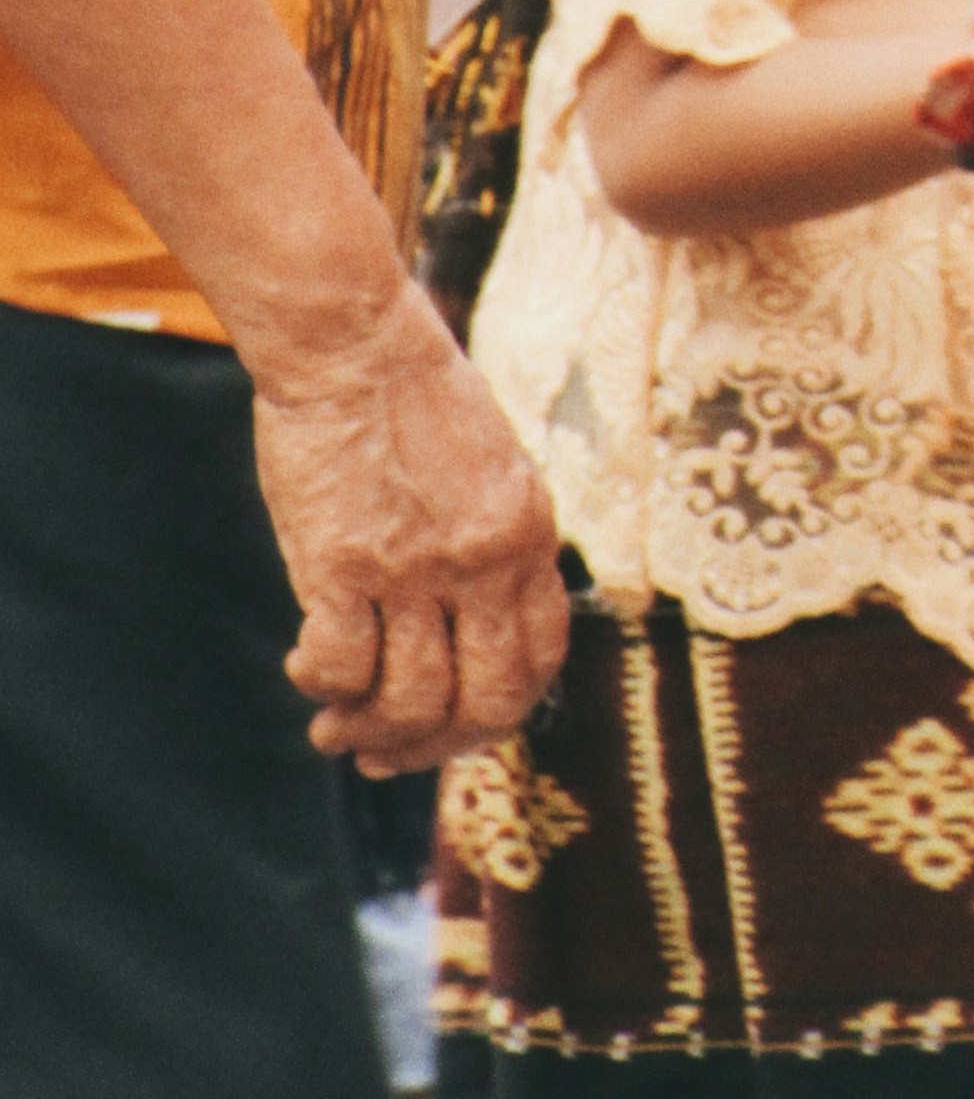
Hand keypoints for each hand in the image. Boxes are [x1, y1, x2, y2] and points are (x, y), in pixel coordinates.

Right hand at [250, 286, 568, 768]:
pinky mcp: (341, 565)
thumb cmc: (414, 402)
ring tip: (336, 729)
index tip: (460, 729)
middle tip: (389, 754)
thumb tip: (482, 633)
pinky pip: (338, 666)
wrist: (354, 344)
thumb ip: (498, 548)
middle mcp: (483, 560)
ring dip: (367, 733)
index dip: (500, 714)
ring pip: (407, 702)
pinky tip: (307, 668)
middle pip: (484, 702)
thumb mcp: (493, 471)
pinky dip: (321, 686)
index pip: (541, 661)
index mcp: (528, 535)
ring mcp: (414, 566)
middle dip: (438, 748)